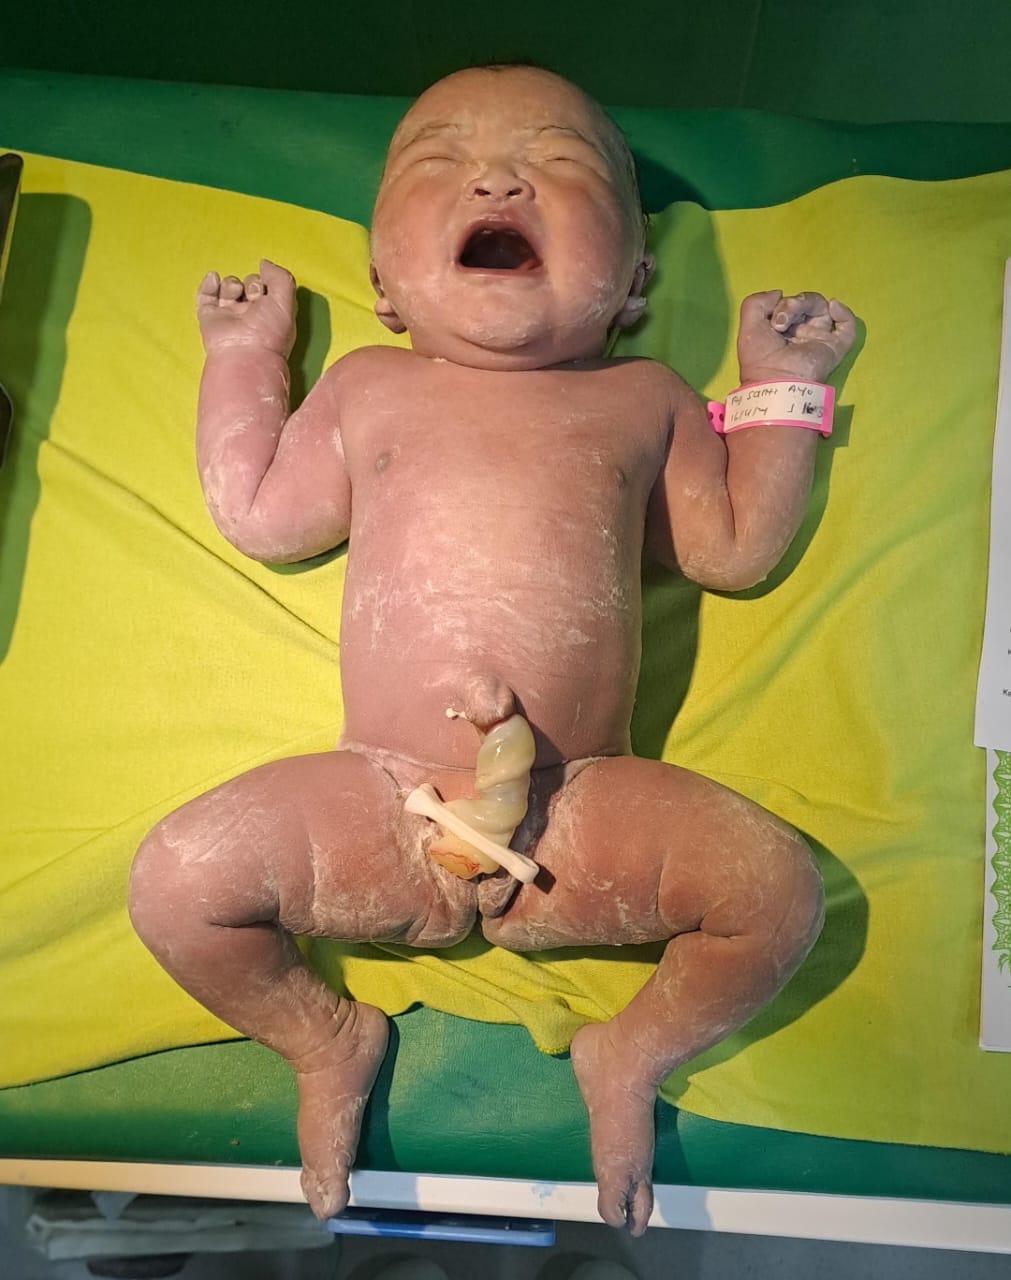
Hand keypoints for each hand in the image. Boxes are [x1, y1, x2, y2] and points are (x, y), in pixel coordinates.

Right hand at [196, 259, 296, 356]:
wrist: (243, 354)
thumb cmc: (268, 333)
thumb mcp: (285, 301)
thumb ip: (280, 277)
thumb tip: (264, 264)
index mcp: (271, 313)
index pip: (268, 286)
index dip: (267, 282)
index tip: (267, 291)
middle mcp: (251, 313)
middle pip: (248, 283)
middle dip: (251, 284)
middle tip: (254, 297)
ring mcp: (230, 315)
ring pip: (229, 286)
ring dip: (232, 284)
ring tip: (235, 294)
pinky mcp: (210, 317)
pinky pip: (206, 295)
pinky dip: (209, 284)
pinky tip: (214, 279)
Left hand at [737, 290, 855, 383]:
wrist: (775, 381)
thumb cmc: (759, 358)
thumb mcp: (748, 324)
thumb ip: (756, 302)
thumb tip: (779, 293)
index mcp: (781, 330)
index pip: (787, 303)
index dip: (779, 304)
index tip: (771, 320)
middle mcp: (801, 332)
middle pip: (805, 302)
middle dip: (792, 304)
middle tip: (780, 322)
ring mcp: (818, 338)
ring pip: (822, 306)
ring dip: (807, 303)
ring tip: (792, 320)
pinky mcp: (834, 346)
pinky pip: (848, 326)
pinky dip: (844, 312)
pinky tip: (833, 307)